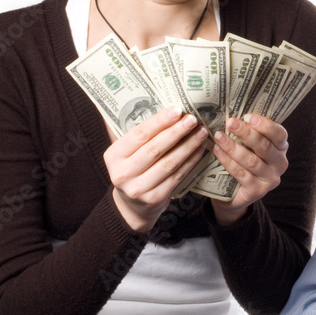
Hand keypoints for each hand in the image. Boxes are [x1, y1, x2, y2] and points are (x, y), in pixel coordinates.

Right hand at [104, 106, 208, 231]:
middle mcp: (122, 173)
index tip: (178, 109)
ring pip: (169, 163)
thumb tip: (171, 110)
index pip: (139, 134)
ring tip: (201, 132)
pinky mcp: (155, 198)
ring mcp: (139, 188)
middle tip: (193, 119)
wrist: (132, 205)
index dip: (160, 121)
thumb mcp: (128, 153)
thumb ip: (142, 136)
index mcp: (113, 156)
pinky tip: (200, 149)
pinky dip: (191, 161)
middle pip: (155, 148)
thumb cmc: (133, 168)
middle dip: (177, 132)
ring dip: (188, 145)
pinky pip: (177, 175)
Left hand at [209, 114, 288, 224]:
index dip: (265, 125)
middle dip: (246, 133)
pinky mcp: (257, 191)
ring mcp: (270, 179)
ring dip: (233, 147)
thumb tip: (233, 110)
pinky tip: (218, 151)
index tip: (247, 116)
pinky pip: (242, 174)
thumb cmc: (243, 161)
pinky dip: (228, 161)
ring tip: (218, 136)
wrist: (235, 194)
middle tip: (230, 122)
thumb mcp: (250, 145)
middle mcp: (280, 163)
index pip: (279, 134)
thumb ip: (250, 131)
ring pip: (252, 161)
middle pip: (264, 146)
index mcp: (281, 147)